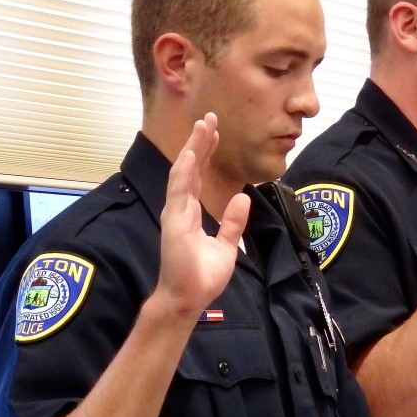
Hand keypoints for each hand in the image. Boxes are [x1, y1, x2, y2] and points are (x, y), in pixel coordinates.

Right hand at [155, 113, 249, 318]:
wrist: (189, 299)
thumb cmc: (202, 276)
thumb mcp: (227, 245)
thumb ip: (233, 222)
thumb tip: (241, 196)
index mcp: (191, 213)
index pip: (198, 176)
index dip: (205, 153)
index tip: (214, 132)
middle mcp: (181, 208)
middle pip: (190, 168)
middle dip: (199, 142)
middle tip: (209, 118)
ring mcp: (176, 213)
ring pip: (184, 173)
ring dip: (192, 149)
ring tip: (202, 126)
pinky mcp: (175, 221)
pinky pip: (179, 191)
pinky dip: (184, 171)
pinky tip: (190, 154)